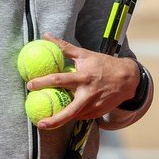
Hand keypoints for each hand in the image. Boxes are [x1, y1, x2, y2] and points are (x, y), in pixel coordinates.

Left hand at [25, 34, 139, 129]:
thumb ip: (64, 47)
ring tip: (47, 122)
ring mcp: (94, 106)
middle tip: (40, 123)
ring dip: (61, 119)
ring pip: (74, 116)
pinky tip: (64, 115)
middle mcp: (88, 94)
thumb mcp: (85, 54)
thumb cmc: (104, 64)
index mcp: (83, 78)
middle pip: (69, 112)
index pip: (59, 80)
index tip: (29, 85)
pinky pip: (82, 116)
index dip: (43, 82)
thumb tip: (46, 36)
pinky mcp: (98, 113)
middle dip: (54, 120)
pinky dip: (73, 115)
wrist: (128, 79)